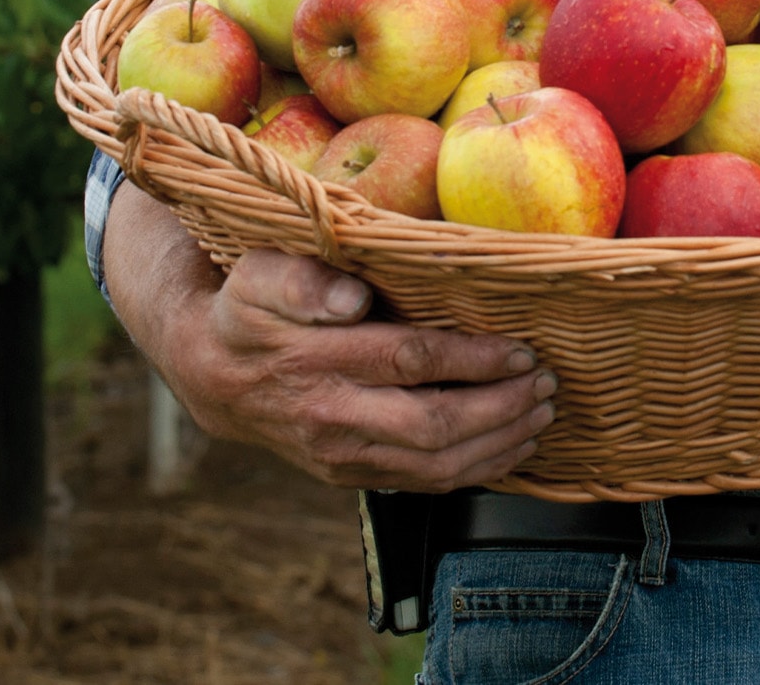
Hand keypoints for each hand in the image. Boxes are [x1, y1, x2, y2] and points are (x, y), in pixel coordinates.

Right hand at [161, 248, 557, 491]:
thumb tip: (352, 297)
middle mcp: (333, 417)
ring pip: (434, 466)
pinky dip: (475, 470)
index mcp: (317, 363)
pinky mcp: (351, 475)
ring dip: (498, 444)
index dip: (474, 359)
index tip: (522, 350)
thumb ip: (303, 281)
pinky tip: (510, 447)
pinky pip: (422, 483)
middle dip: (500, 409)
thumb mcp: (260, 276)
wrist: (212, 373)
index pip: (411, 362)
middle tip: (546, 385)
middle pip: (433, 426)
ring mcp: (343, 455)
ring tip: (541, 414)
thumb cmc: (249, 309)